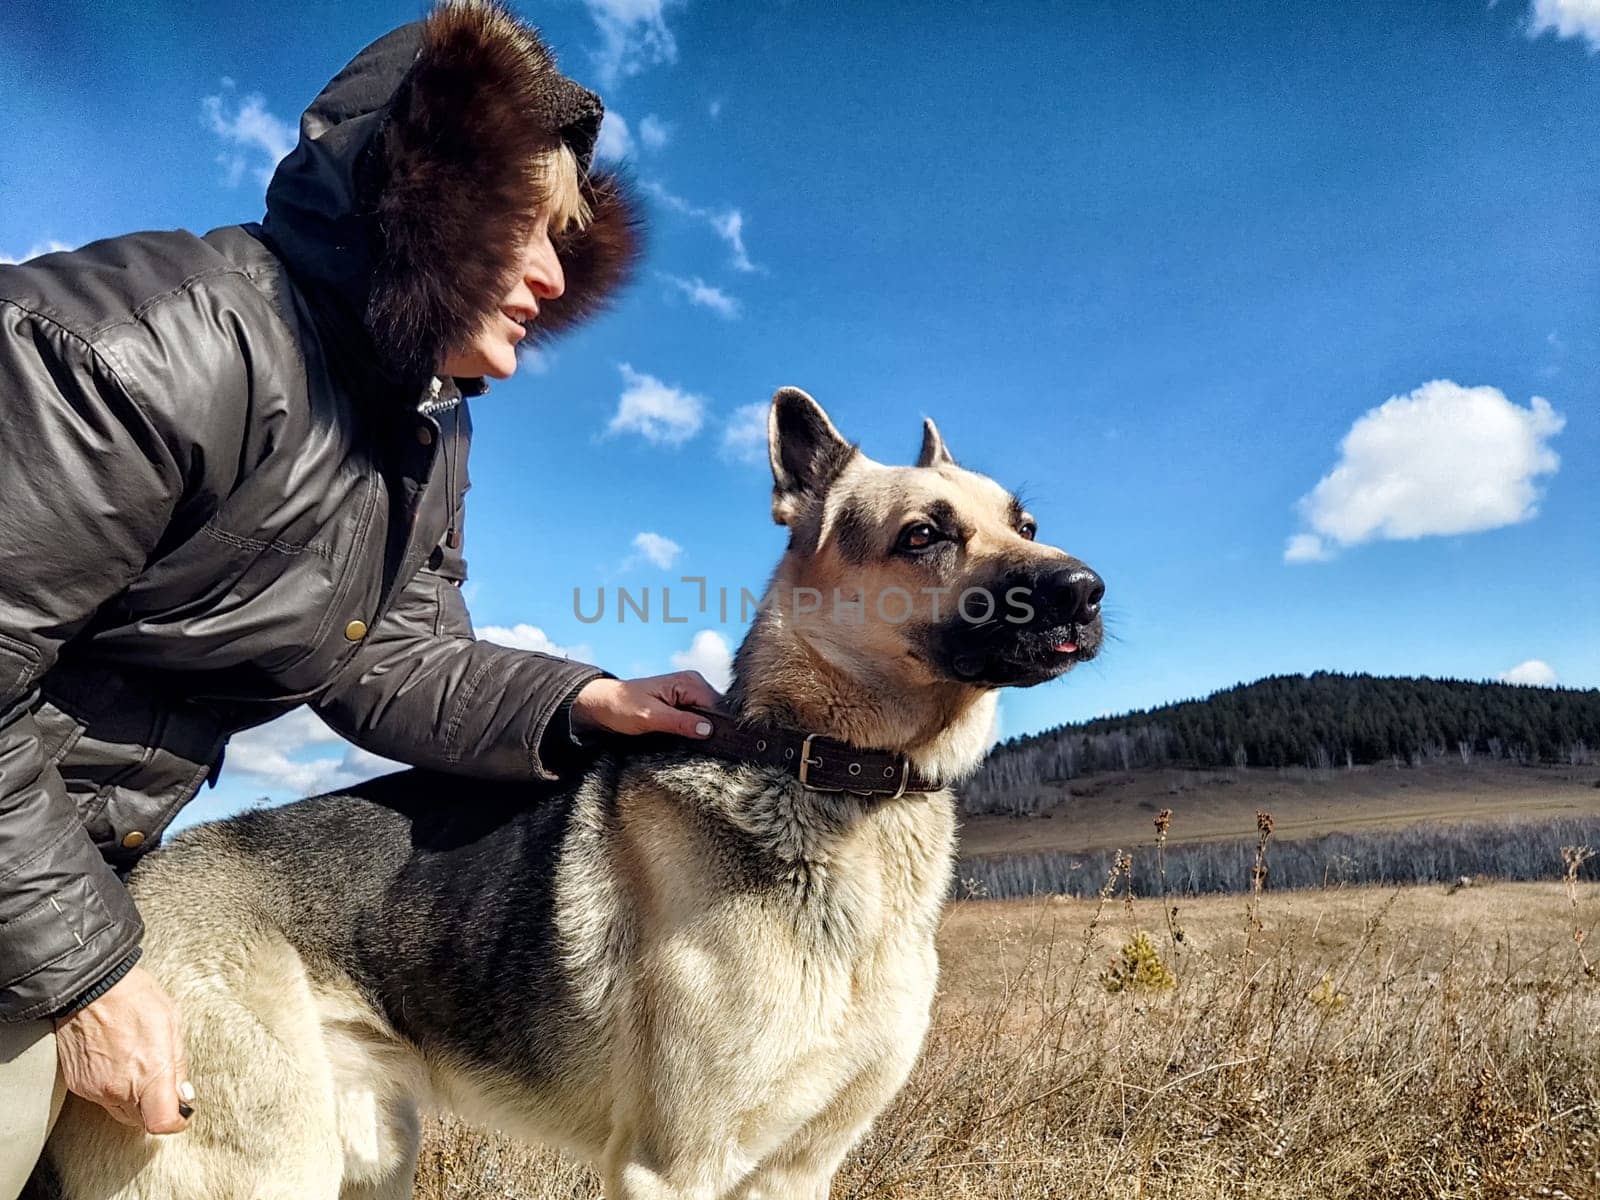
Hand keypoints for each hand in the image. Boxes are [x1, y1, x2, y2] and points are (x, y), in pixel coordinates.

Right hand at [54, 964, 190, 1134]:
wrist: (90, 988)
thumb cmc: (135, 998)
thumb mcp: (172, 1023)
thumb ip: (178, 1064)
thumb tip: (183, 1094)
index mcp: (149, 1072)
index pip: (162, 1122)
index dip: (175, 1121)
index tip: (181, 1112)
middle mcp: (120, 1087)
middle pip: (142, 1121)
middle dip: (156, 1109)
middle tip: (162, 1087)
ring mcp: (95, 1089)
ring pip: (121, 1112)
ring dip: (134, 1101)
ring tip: (139, 1070)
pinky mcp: (79, 1085)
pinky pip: (102, 1099)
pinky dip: (113, 1091)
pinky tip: (118, 1065)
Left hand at [570, 671, 723, 738]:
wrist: (602, 706)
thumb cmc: (621, 707)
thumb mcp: (650, 717)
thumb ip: (680, 722)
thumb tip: (707, 730)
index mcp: (689, 681)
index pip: (717, 706)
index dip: (717, 727)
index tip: (712, 745)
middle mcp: (693, 684)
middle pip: (716, 713)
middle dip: (709, 730)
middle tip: (697, 748)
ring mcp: (688, 695)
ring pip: (708, 719)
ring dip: (700, 733)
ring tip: (690, 744)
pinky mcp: (682, 706)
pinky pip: (697, 720)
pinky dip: (693, 731)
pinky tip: (687, 741)